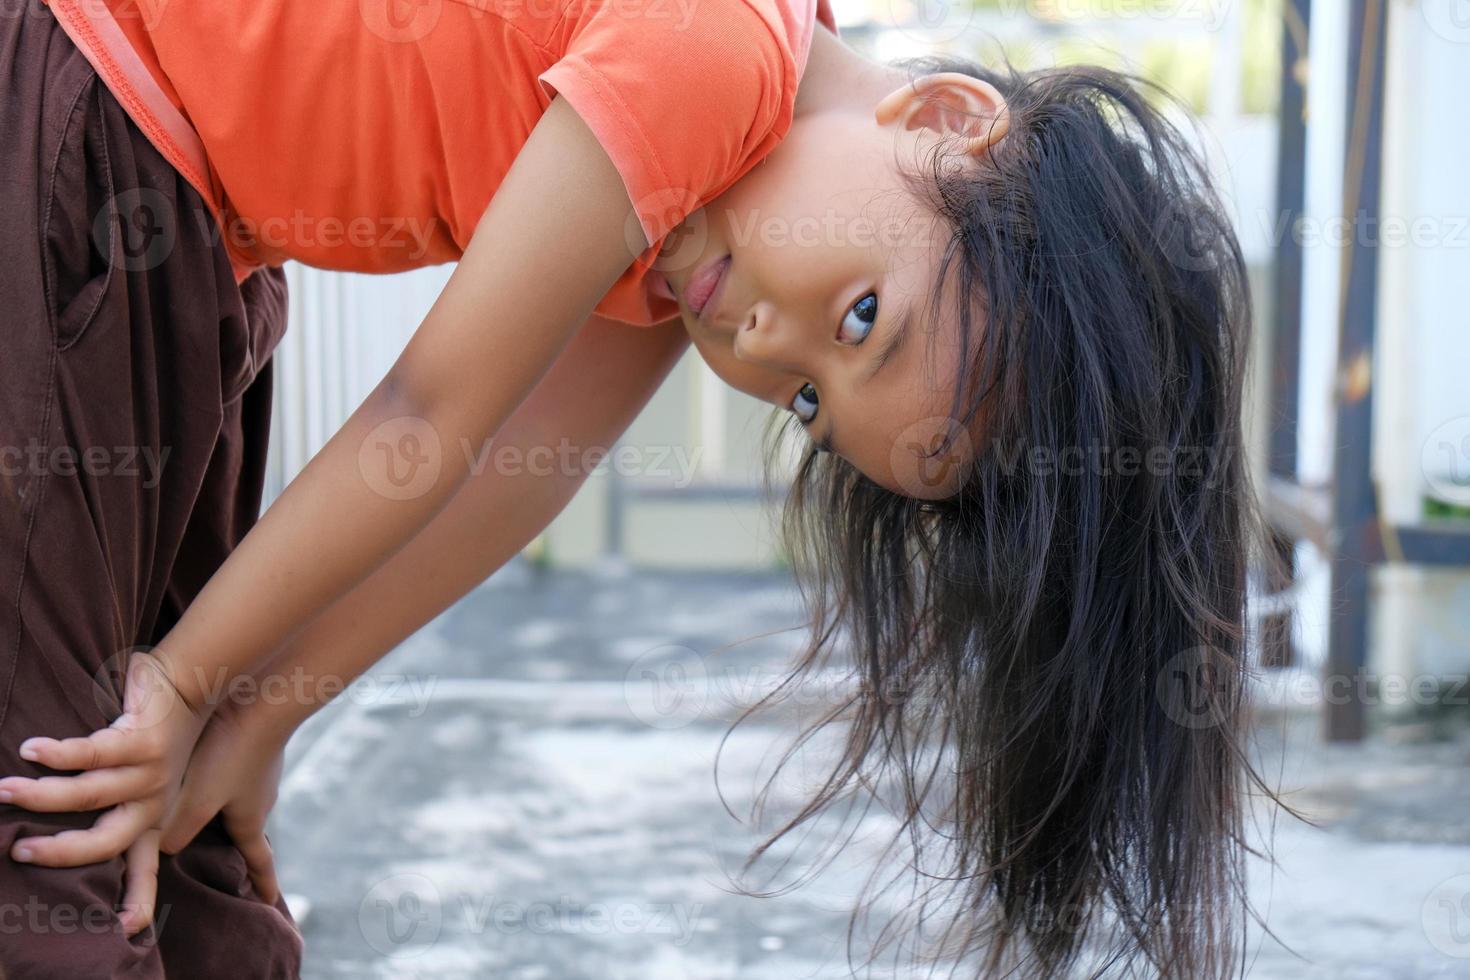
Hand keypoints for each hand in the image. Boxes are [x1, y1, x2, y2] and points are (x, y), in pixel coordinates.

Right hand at [0, 650, 205, 934]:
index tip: (124, 929)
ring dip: (41, 795)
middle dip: (59, 853)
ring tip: (4, 790)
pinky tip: (31, 750)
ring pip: (88, 794)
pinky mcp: (143, 741)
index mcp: (153, 816)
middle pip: (105, 842)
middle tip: (18, 853)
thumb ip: (116, 805)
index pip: (144, 866)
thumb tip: (59, 830)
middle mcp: (154, 801)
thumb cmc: (157, 733)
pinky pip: (91, 753)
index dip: (135, 899)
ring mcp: (151, 772)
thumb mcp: (147, 780)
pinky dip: (57, 754)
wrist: (194, 684)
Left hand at [159, 696, 287, 906]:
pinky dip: (227, 776)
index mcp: (250, 819)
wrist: (259, 699)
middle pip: (250, 828)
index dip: (262, 882)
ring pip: (243, 797)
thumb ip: (178, 829)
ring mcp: (260, 769)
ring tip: (218, 810)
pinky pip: (240, 770)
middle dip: (244, 846)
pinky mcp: (253, 744)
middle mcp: (261, 797)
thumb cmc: (229, 754)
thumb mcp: (196, 800)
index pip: (259, 860)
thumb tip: (163, 850)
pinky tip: (213, 763)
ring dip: (232, 807)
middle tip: (240, 861)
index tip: (268, 903)